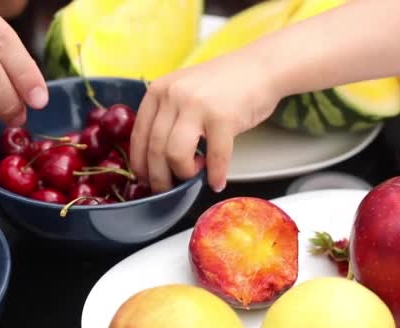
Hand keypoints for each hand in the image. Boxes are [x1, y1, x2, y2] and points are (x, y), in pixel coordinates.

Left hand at [129, 53, 280, 192]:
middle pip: (155, 149)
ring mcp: (197, 105)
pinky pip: (214, 157)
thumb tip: (154, 160)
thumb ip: (167, 117)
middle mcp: (173, 95)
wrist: (261, 67)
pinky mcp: (223, 117)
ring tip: (196, 174)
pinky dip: (215, 175)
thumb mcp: (183, 92)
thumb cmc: (223, 86)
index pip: (139, 136)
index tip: (146, 180)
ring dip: (184, 174)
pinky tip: (217, 182)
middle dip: (159, 177)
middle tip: (168, 189)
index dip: (140, 164)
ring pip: (175, 155)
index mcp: (158, 91)